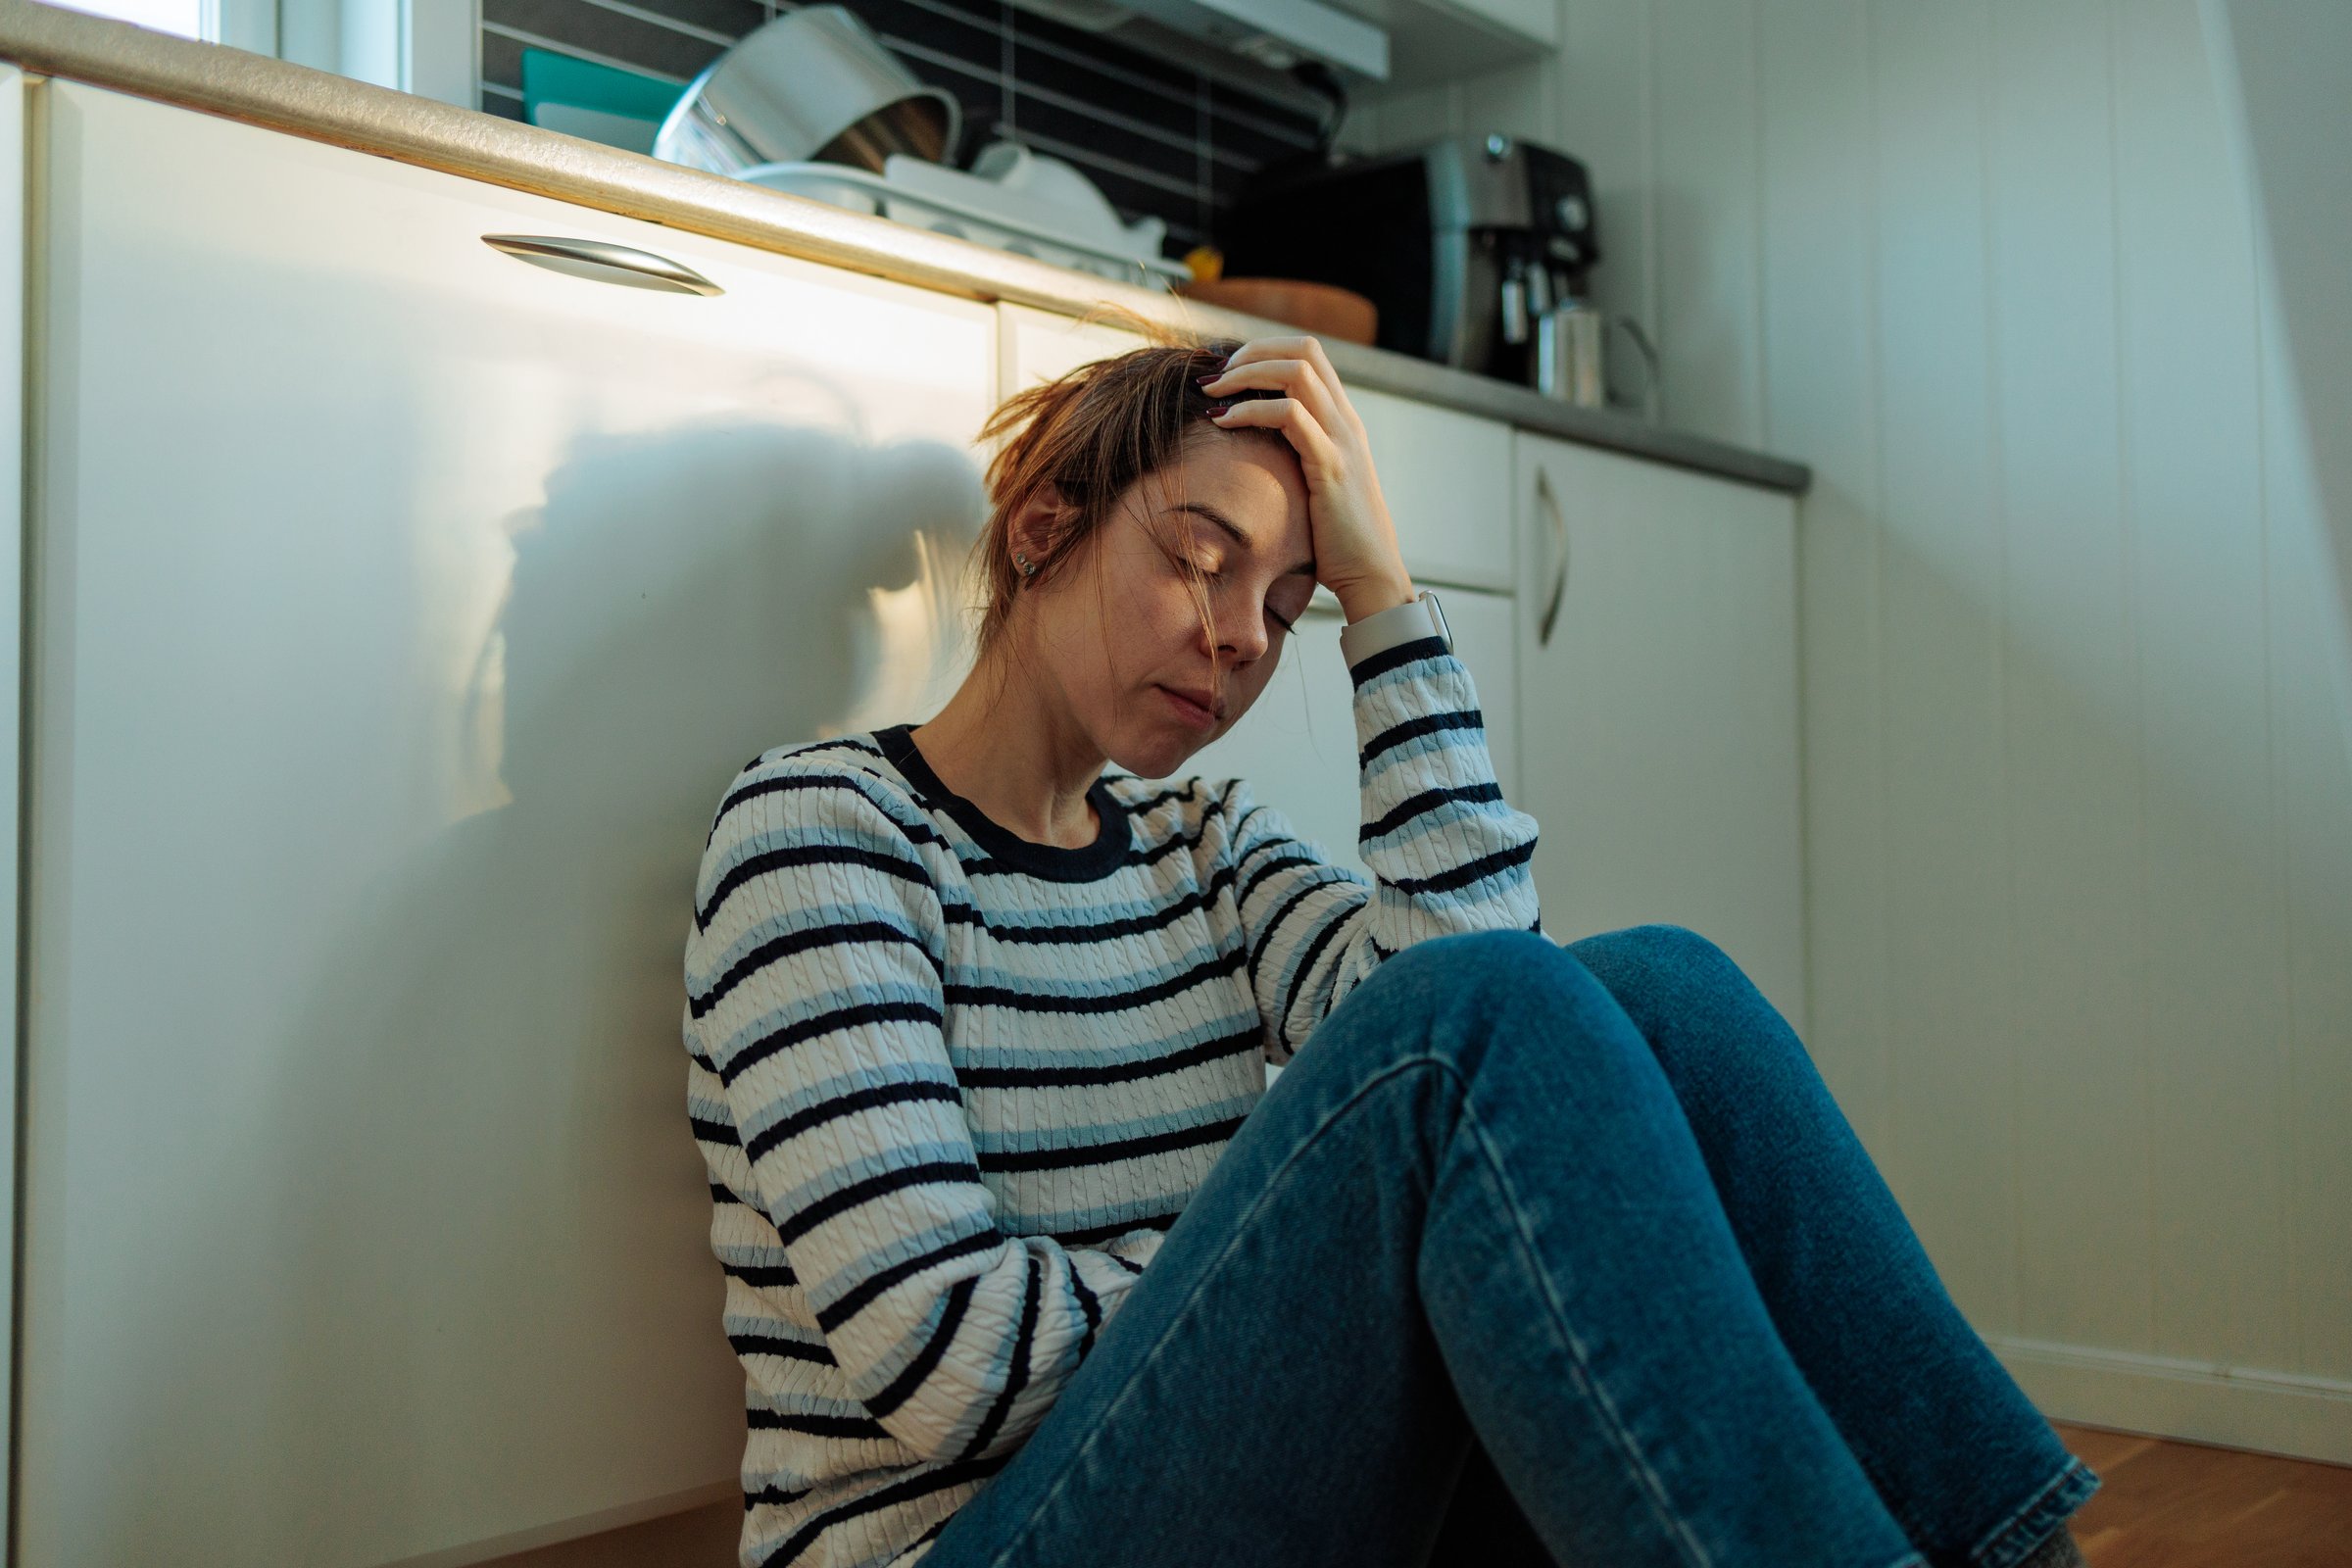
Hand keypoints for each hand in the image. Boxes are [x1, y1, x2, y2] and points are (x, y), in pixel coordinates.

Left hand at [1199, 336, 1415, 621]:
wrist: (1369, 575)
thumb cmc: (1335, 540)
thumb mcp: (1313, 486)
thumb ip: (1293, 459)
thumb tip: (1250, 451)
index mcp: (1342, 421)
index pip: (1308, 354)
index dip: (1263, 350)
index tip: (1226, 372)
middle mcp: (1346, 421)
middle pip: (1303, 350)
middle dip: (1251, 352)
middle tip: (1213, 375)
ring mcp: (1342, 440)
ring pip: (1296, 372)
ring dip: (1245, 374)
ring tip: (1211, 393)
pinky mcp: (1331, 465)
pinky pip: (1289, 416)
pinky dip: (1249, 410)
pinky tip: (1222, 422)